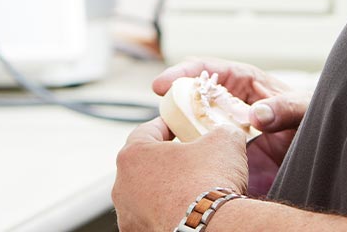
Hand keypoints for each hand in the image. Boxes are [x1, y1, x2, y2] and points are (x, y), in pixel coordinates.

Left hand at [112, 117, 246, 231]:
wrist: (213, 226)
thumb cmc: (209, 181)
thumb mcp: (224, 140)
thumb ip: (218, 131)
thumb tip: (224, 134)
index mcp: (134, 156)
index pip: (147, 131)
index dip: (168, 125)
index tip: (182, 126)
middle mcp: (122, 187)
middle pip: (145, 164)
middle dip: (168, 159)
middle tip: (193, 157)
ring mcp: (129, 217)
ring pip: (147, 194)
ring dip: (167, 188)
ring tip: (195, 187)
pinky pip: (154, 216)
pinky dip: (169, 211)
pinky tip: (191, 209)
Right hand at [153, 57, 311, 196]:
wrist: (321, 149)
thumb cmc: (312, 118)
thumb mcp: (302, 109)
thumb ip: (284, 109)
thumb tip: (256, 114)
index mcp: (246, 83)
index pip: (210, 70)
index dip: (185, 72)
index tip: (163, 83)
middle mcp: (231, 105)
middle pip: (193, 98)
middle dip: (173, 103)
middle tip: (159, 117)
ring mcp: (226, 130)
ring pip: (193, 126)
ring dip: (178, 132)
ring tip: (164, 142)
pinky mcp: (226, 155)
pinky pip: (202, 154)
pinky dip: (189, 158)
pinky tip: (182, 168)